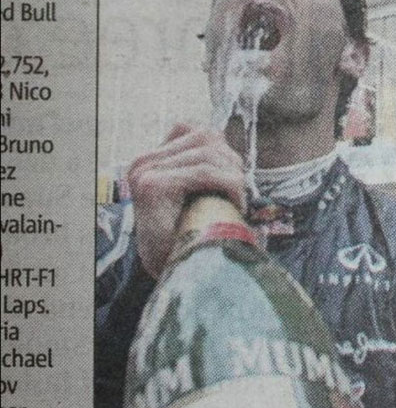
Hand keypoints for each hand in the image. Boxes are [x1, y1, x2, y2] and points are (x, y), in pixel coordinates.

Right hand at [128, 123, 245, 278]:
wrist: (174, 276)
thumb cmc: (188, 239)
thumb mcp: (193, 194)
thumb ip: (199, 166)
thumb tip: (224, 142)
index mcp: (151, 159)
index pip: (195, 131)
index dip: (223, 151)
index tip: (234, 181)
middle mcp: (144, 162)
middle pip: (204, 138)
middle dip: (231, 162)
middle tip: (240, 194)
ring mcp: (146, 172)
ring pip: (207, 155)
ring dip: (232, 177)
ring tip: (238, 202)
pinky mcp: (154, 185)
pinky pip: (205, 172)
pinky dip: (228, 185)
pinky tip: (236, 204)